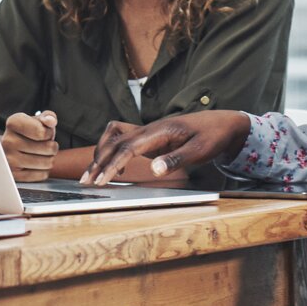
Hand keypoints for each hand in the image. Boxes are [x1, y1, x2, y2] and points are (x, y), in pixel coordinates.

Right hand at [1, 111, 58, 181]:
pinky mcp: (14, 176)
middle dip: (52, 146)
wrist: (8, 149)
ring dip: (49, 159)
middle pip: (48, 148)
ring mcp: (9, 160)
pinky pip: (42, 175)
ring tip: (41, 154)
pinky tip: (36, 164)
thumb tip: (50, 121)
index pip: (42, 132)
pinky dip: (44, 170)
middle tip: (44, 145)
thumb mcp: (37, 120)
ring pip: (47, 163)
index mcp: (13, 123)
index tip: (44, 133)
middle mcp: (8, 141)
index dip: (49, 133)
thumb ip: (48, 117)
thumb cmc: (27, 133)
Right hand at [79, 110, 250, 185]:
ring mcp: (148, 132)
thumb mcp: (200, 150)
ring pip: (114, 139)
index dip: (113, 164)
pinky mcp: (149, 137)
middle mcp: (149, 129)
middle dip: (98, 162)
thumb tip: (154, 169)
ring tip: (91, 175)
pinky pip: (122, 139)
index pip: (128, 147)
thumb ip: (177, 159)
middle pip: (115, 142)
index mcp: (160, 131)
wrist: (220, 123)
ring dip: (101, 155)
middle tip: (86, 182)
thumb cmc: (212, 136)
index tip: (102, 180)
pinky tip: (114, 169)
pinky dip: (112, 150)